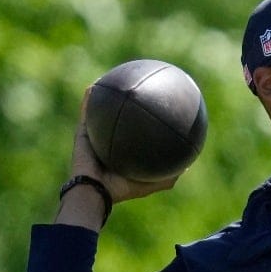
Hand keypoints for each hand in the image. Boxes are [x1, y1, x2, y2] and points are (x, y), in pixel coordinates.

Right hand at [69, 87, 180, 202]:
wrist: (96, 192)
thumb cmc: (123, 189)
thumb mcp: (153, 182)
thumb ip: (169, 175)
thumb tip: (189, 164)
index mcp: (124, 152)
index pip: (135, 132)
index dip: (143, 120)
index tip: (154, 104)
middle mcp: (109, 142)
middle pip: (118, 118)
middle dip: (125, 103)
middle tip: (136, 87)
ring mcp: (94, 137)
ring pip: (99, 112)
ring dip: (104, 96)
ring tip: (113, 80)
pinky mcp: (81, 134)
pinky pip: (85, 113)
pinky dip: (88, 99)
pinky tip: (94, 86)